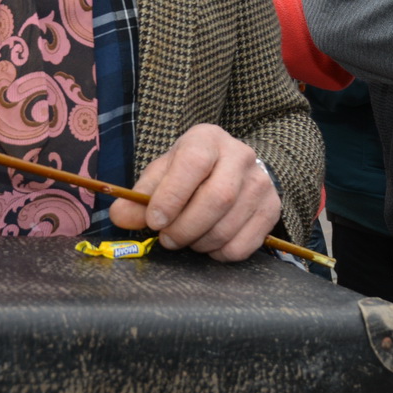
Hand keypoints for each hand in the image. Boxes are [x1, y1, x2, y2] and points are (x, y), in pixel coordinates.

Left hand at [110, 124, 281, 261]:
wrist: (232, 170)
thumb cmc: (190, 172)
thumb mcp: (163, 174)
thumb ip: (139, 196)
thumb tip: (120, 217)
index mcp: (208, 139)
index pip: (194, 163)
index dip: (172, 196)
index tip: (154, 221)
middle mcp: (240, 156)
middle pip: (218, 198)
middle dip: (185, 227)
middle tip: (167, 239)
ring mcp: (261, 183)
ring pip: (229, 224)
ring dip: (200, 242)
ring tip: (186, 240)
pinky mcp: (272, 209)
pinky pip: (245, 244)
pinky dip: (220, 253)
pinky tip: (209, 244)